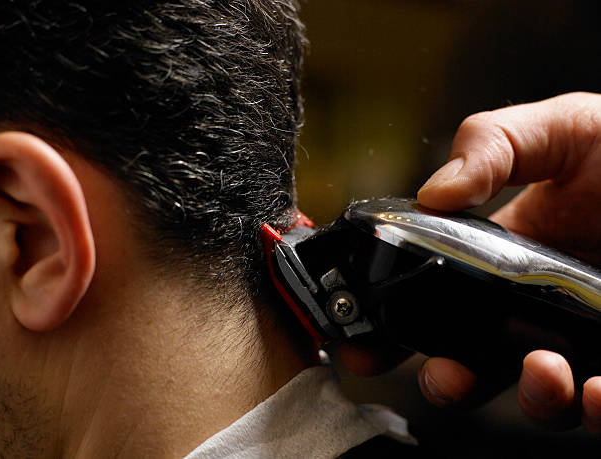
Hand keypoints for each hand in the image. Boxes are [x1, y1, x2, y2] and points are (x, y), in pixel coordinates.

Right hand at [416, 92, 600, 432]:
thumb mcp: (557, 129)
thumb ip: (490, 145)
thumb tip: (432, 192)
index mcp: (505, 255)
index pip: (437, 301)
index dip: (396, 330)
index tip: (368, 346)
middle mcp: (536, 303)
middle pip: (475, 363)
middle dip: (447, 382)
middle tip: (446, 376)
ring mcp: (583, 334)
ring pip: (539, 395)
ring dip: (530, 398)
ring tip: (543, 369)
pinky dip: (595, 411)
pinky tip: (600, 390)